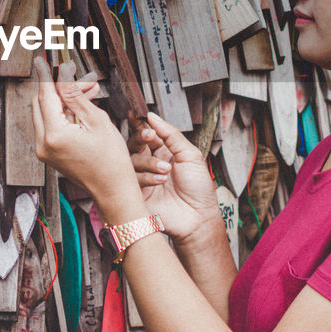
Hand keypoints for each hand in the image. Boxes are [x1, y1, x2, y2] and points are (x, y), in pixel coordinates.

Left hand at [31, 57, 143, 217]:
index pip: (45, 95)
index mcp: (54, 134)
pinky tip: (82, 105)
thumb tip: (63, 73)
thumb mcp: (97, 120)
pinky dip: (64, 113)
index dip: (45, 74)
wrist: (113, 190)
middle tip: (79, 75)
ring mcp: (44, 150)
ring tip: (89, 90)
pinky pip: (51, 125)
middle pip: (43, 102)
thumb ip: (75, 95)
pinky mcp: (49, 154)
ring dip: (65, 99)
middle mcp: (43, 143)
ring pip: (47, 113)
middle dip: (61, 86)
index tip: (41, 59)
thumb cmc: (111, 161)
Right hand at [128, 112, 221, 245]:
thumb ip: (171, 134)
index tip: (137, 116)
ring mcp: (143, 177)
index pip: (147, 133)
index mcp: (164, 152)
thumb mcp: (190, 155)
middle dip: (140, 137)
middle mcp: (151, 162)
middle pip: (134, 144)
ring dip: (149, 163)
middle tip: (149, 137)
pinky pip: (132, 179)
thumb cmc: (198, 187)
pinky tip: (160, 181)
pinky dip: (146, 177)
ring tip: (166, 170)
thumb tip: (153, 117)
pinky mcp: (137, 192)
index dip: (141, 124)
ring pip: (132, 160)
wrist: (198, 216)